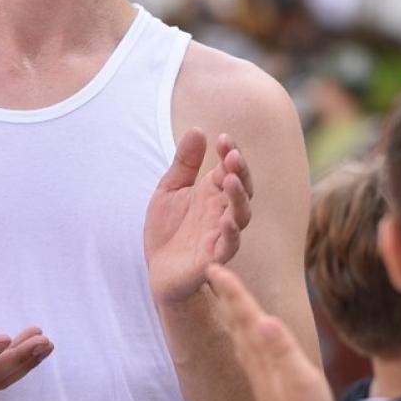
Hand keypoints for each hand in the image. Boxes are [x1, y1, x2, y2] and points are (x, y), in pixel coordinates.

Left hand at [145, 129, 252, 305]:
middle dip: (240, 171)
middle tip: (232, 156)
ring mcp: (221, 234)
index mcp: (213, 192)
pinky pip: (229, 245)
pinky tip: (226, 221)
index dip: (230, 153)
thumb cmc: (169, 230)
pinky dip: (231, 233)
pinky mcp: (215, 257)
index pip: (229, 168)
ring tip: (230, 181)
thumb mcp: (170, 189)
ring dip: (239, 197)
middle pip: (241, 188)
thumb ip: (184, 163)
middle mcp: (222, 211)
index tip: (223, 138)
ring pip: (241, 215)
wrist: (159, 271)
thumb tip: (197, 129)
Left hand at [207, 264, 331, 400]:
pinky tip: (247, 337)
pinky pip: (249, 351)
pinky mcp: (269, 388)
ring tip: (224, 297)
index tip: (212, 266)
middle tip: (210, 272)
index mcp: (264, 356)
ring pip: (240, 336)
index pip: (244, 315)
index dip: (230, 290)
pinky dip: (244, 334)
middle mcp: (257, 364)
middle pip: (237, 322)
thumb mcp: (302, 381)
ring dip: (232, 313)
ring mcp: (261, 377)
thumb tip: (264, 319)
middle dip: (225, 296)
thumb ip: (283, 351)